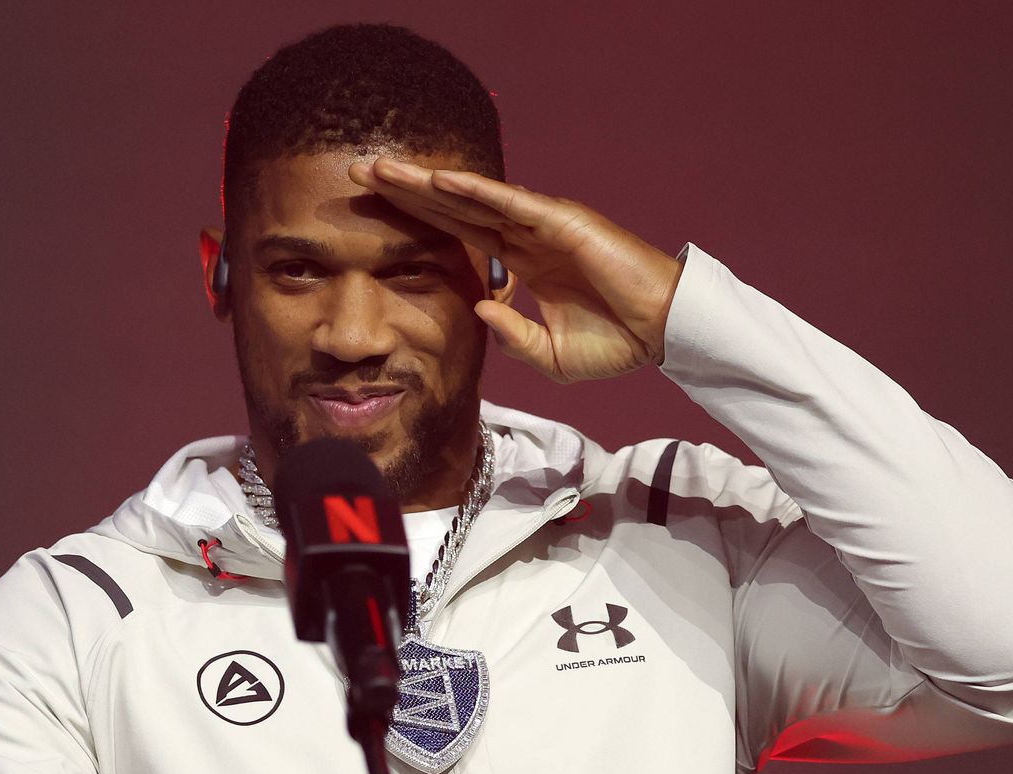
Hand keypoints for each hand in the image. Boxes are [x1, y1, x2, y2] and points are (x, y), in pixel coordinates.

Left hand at [349, 157, 683, 380]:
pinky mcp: (562, 223)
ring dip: (428, 183)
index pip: (457, 234)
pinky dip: (476, 191)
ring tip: (383, 168)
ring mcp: (542, 226)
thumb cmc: (616, 342)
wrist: (663, 335)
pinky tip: (440, 181)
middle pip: (453, 208)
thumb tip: (478, 310)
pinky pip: (511, 204)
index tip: (374, 211)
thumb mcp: (551, 355)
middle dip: (406, 191)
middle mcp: (526, 237)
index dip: (416, 219)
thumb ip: (512, 336)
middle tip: (360, 172)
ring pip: (474, 198)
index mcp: (521, 264)